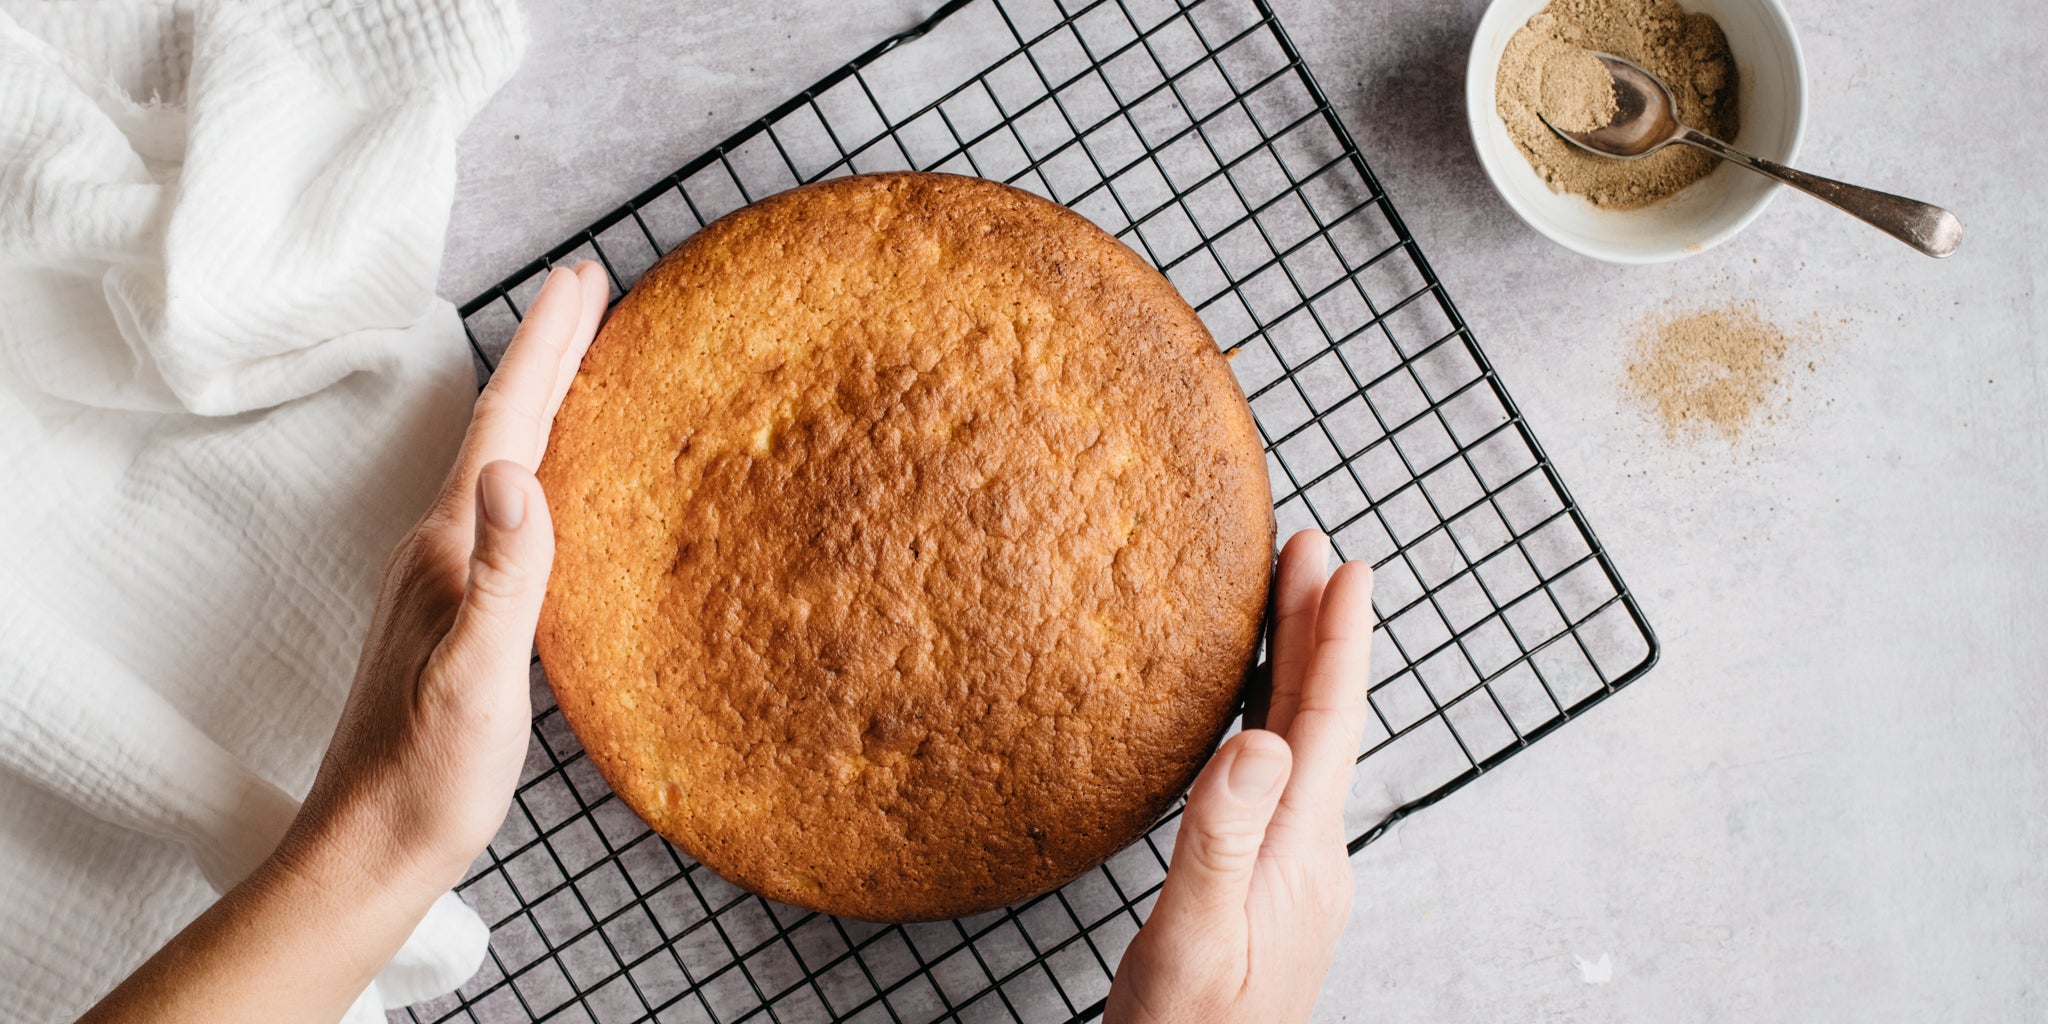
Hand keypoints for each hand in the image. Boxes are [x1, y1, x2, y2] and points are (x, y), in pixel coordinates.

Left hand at [279, 260, 607, 895]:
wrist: (370, 849)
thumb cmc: (426, 774)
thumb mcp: (475, 677)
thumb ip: (499, 576)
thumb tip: (515, 471)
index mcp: (446, 548)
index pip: (505, 424)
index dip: (546, 347)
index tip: (583, 278)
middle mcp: (439, 549)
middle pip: (502, 428)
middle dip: (548, 354)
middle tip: (590, 290)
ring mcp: (445, 581)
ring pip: (504, 465)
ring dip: (544, 403)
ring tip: (585, 363)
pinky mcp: (458, 616)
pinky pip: (508, 514)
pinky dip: (544, 468)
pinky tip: (560, 487)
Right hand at [1105, 530, 1374, 1023]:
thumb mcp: (1192, 938)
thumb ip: (1220, 839)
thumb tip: (1258, 739)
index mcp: (1297, 852)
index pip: (1326, 724)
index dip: (1336, 640)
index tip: (1343, 564)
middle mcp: (1309, 853)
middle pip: (1319, 721)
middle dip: (1316, 630)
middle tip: (1308, 550)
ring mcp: (1295, 871)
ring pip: (1303, 745)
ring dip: (1297, 670)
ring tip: (1287, 606)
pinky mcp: (1271, 887)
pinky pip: (1283, 777)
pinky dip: (1275, 719)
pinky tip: (1256, 716)